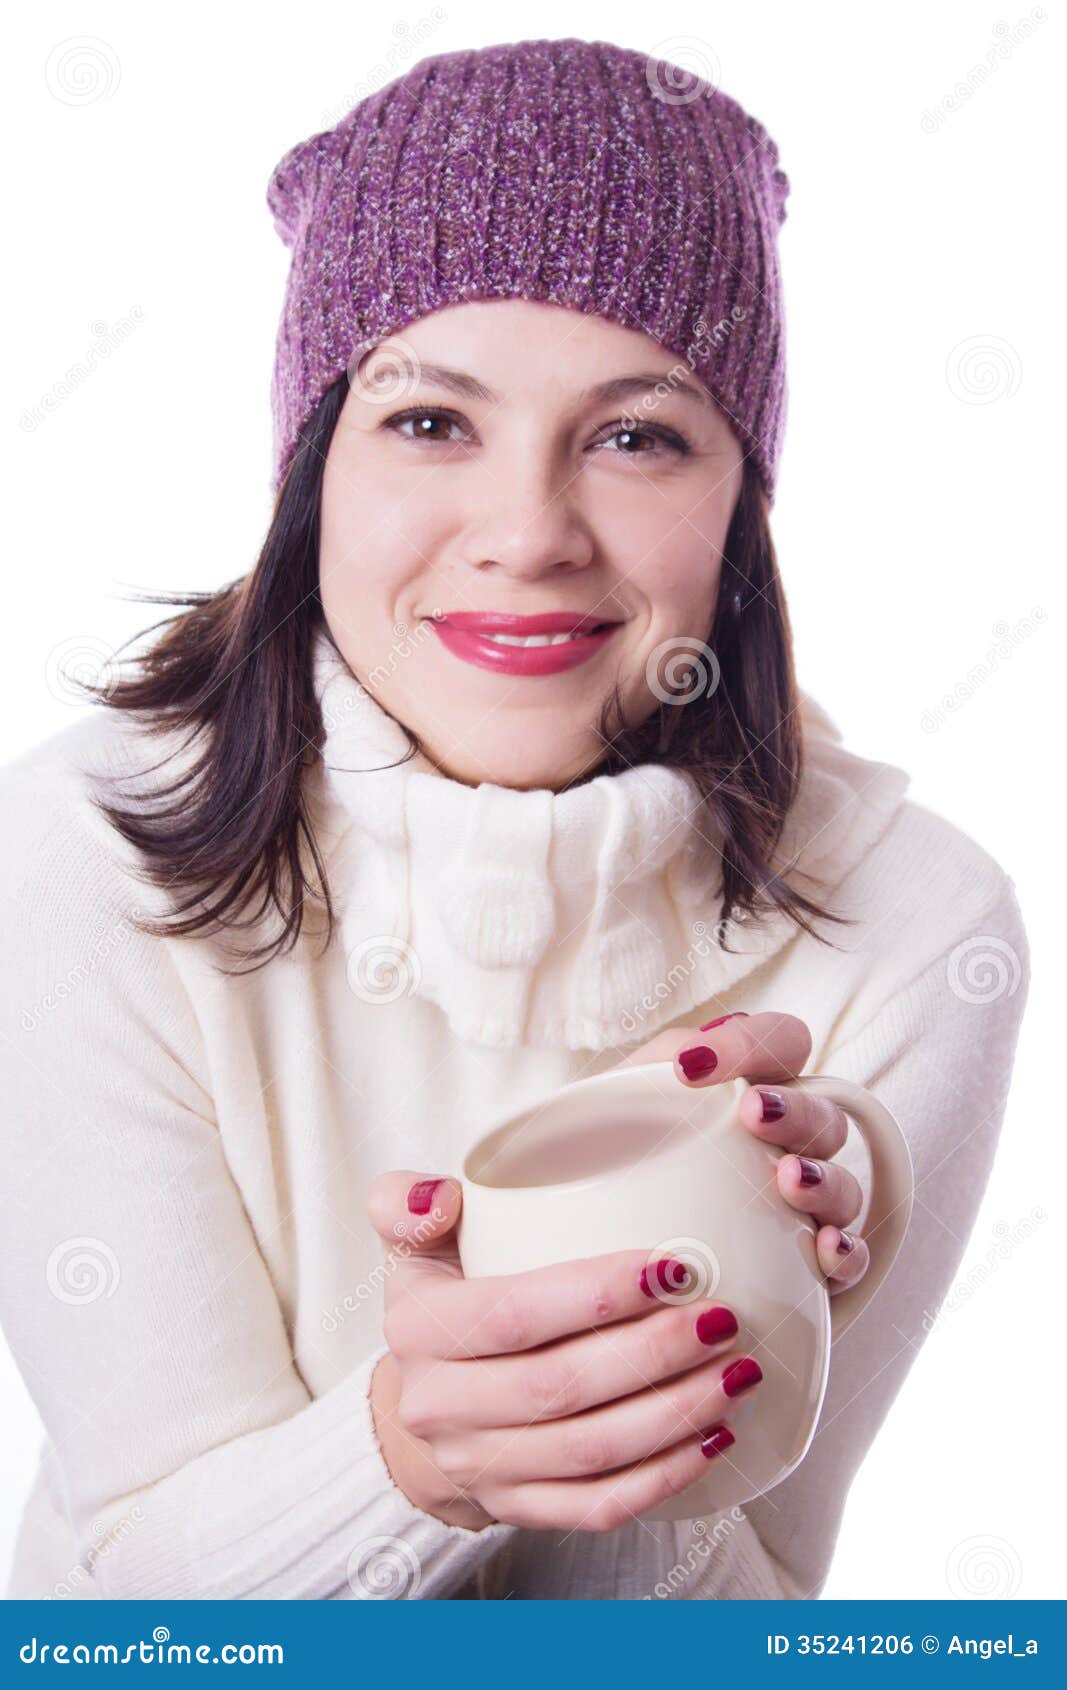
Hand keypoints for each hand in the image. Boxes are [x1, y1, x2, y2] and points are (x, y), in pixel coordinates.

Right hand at [365, 1172, 760, 1533]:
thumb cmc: (444, 1301)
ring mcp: (479, 1467)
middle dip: (655, 1353)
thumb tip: (441, 1195)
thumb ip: (409, 1199)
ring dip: (675, 1414)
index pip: (513, 1313)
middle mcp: (440, 1407)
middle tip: (723, 1317)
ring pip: (589, 1453)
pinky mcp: (518, 1510)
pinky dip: (664, 1477)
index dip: (597, 1293)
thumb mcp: (415, 1242)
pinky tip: (714, 1438)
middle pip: (560, 1387)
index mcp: (418, 1329)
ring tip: (736, 1372)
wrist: (425, 1403)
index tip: (674, 1265)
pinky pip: (599, 1506)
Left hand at [615, 1010, 870, 1293]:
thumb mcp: (619, 1110)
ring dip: (823, 1178)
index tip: (690, 1066)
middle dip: (796, 1110)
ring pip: (844, 1185)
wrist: (598, 1248)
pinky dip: (848, 1251)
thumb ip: (650, 1068)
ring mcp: (808, 1206)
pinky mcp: (814, 1268)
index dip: (751, 1043)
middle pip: (823, 1115)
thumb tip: (684, 1055)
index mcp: (751, 1091)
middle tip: (753, 1112)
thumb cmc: (614, 1166)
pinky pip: (853, 1258)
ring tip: (788, 1179)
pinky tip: (826, 1248)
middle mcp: (791, 1143)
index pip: (783, 1043)